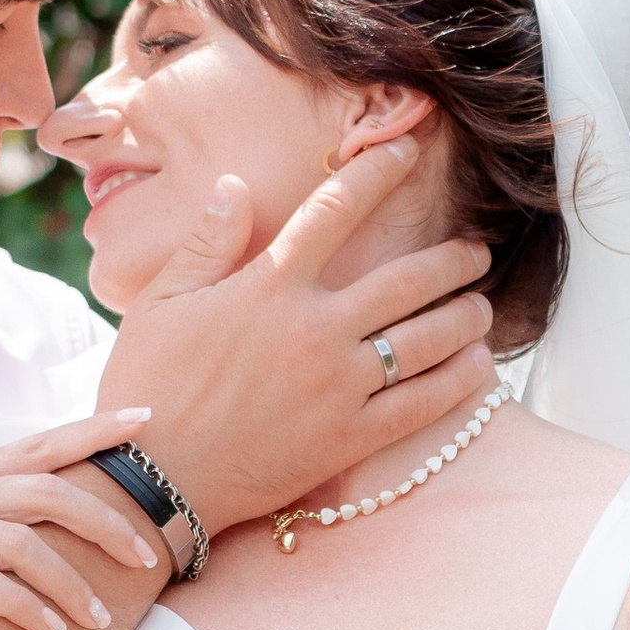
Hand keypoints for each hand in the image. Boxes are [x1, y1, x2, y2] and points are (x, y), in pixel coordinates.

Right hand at [0, 410, 170, 629]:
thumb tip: (7, 518)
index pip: (36, 445)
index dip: (91, 429)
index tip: (146, 418)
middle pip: (45, 489)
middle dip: (104, 519)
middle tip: (143, 555)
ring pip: (20, 542)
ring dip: (69, 582)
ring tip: (99, 619)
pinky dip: (20, 606)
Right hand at [96, 141, 495, 537]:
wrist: (152, 480)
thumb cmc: (148, 386)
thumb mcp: (159, 303)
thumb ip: (206, 242)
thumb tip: (237, 186)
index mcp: (268, 286)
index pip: (336, 210)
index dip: (378, 171)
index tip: (408, 148)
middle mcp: (314, 329)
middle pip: (408, 279)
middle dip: (453, 259)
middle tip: (476, 252)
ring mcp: (338, 385)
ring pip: (427, 339)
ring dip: (467, 316)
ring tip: (481, 306)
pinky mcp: (349, 438)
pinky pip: (421, 404)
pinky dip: (458, 381)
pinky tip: (478, 366)